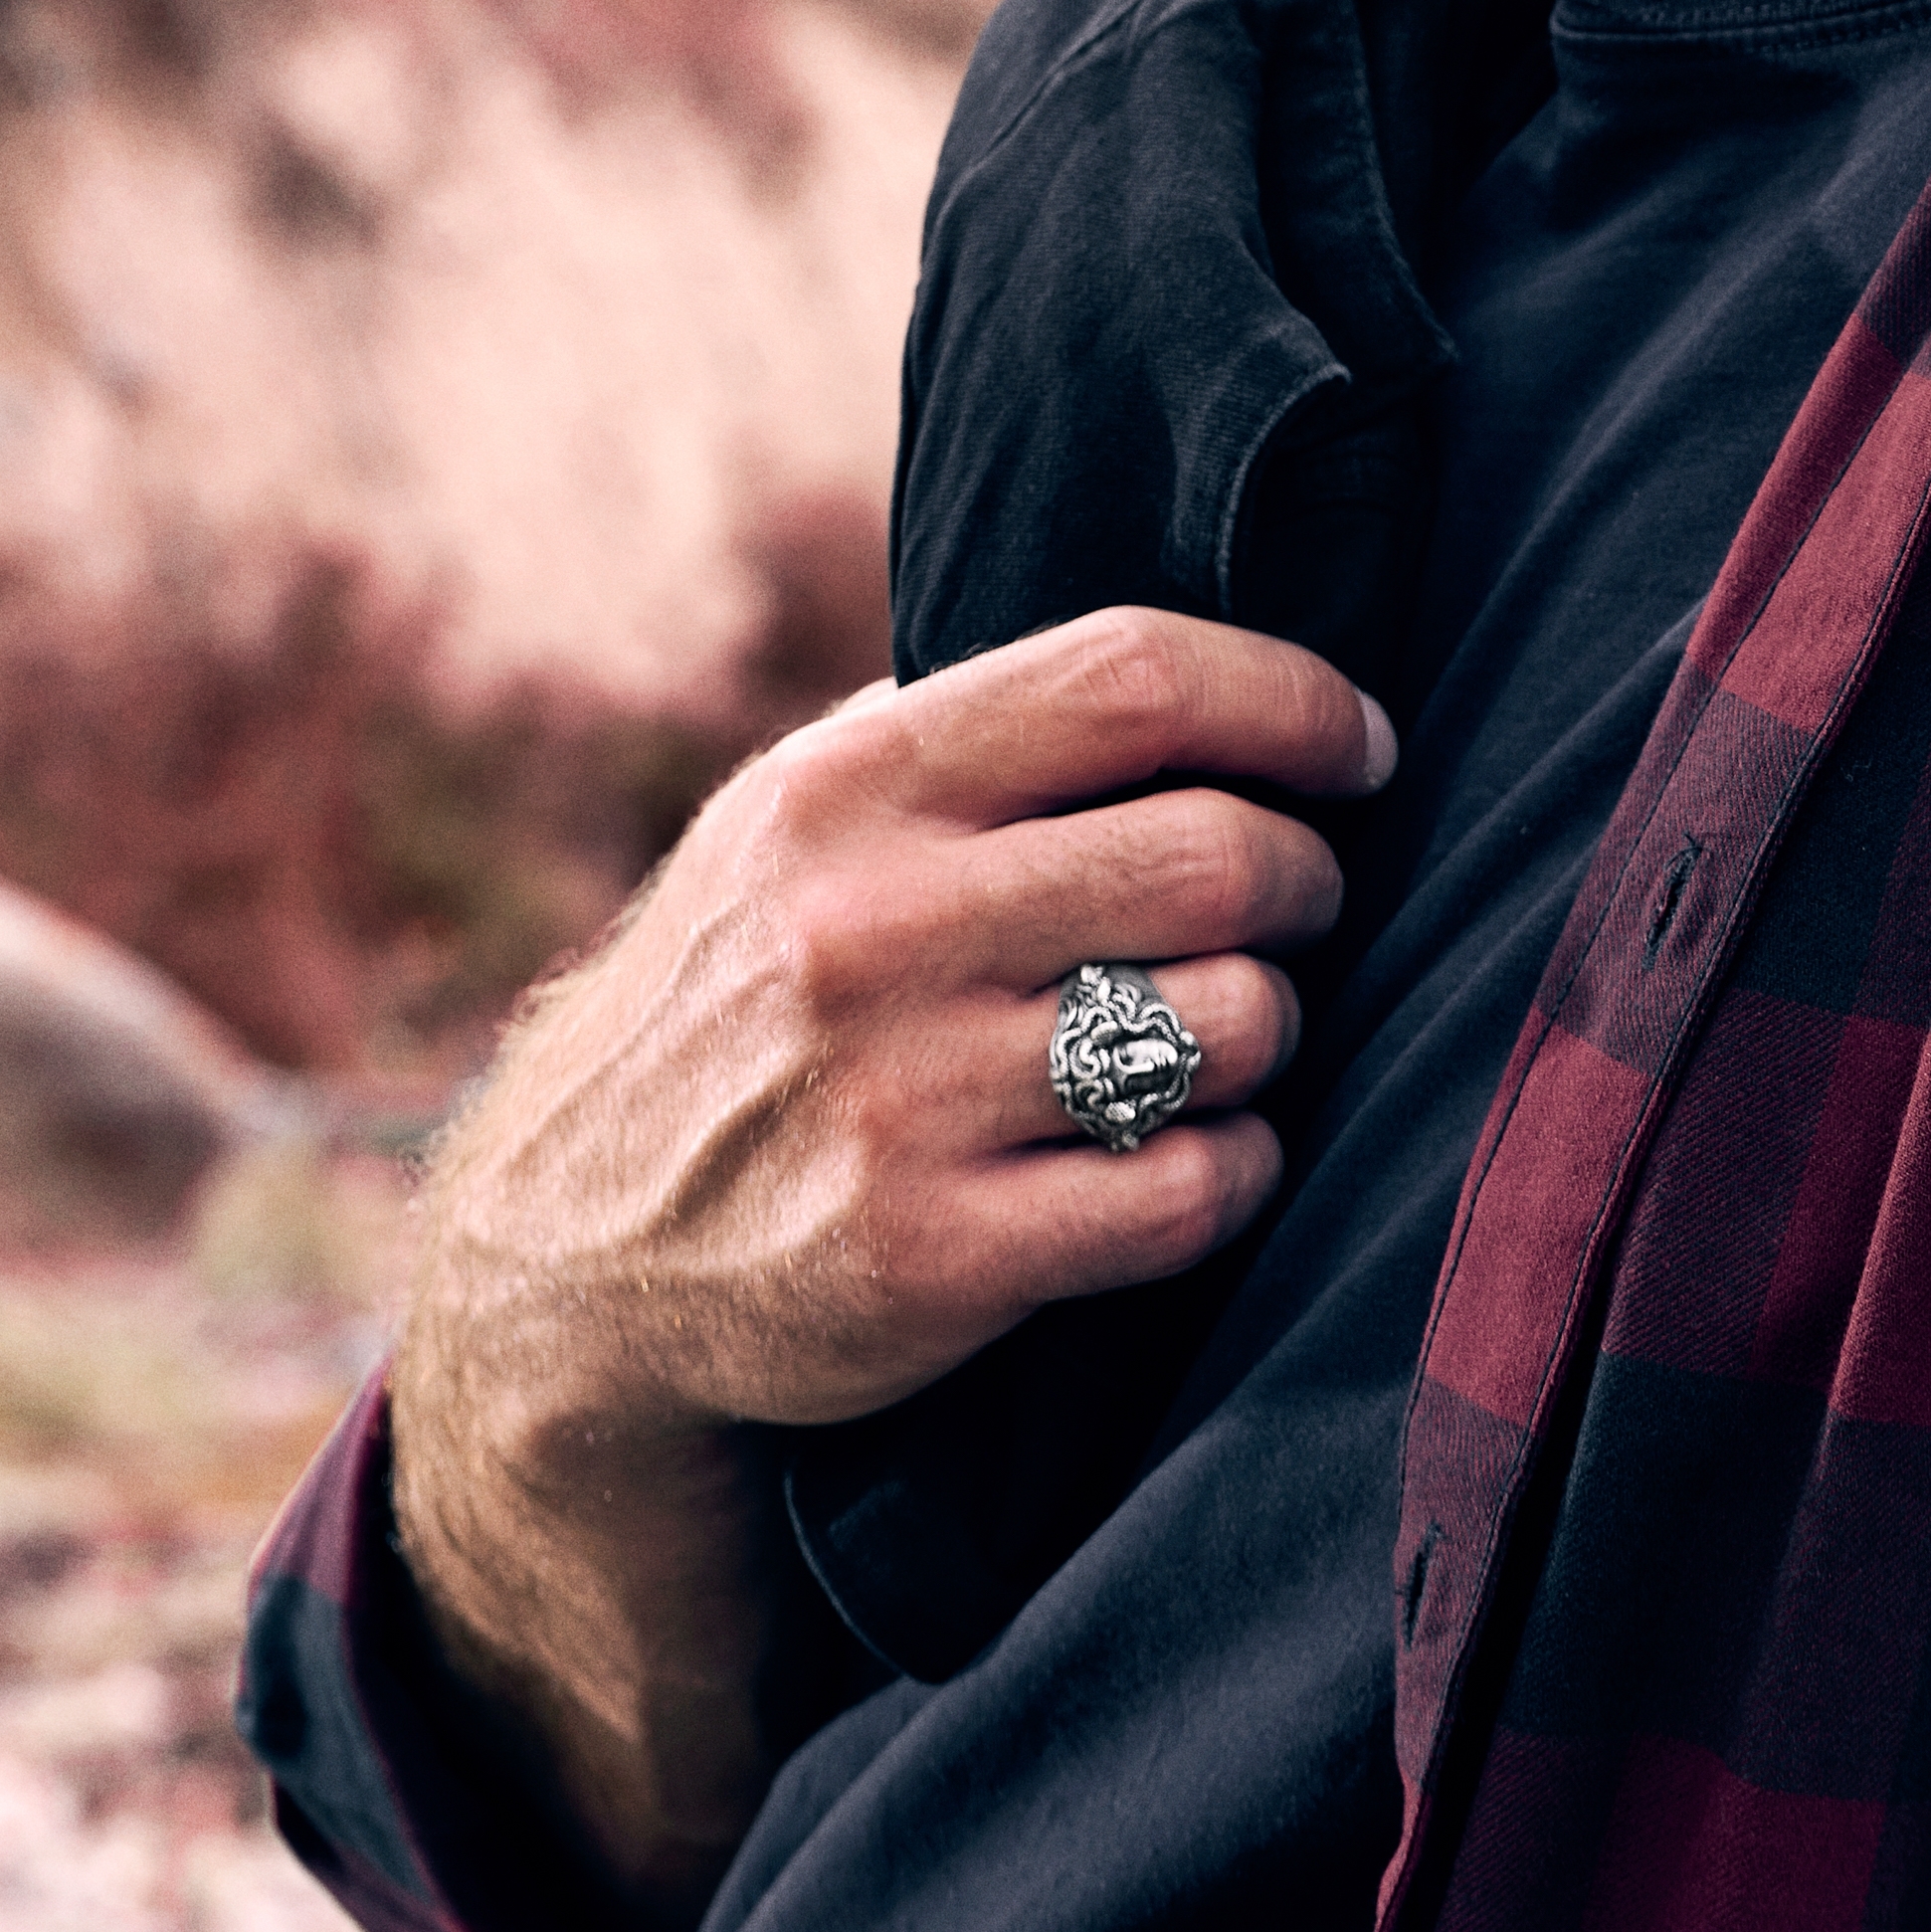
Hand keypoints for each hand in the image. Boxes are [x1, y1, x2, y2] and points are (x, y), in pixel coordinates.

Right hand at [386, 608, 1396, 1924]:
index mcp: (851, 787)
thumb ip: (967, 738)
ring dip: (1269, 1030)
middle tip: (1306, 903)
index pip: (1134, 677)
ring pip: (1232, 1023)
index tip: (1358, 749)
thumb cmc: (749, 998)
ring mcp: (899, 1098)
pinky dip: (1234, 1167)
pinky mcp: (934, 1256)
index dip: (1291, 702)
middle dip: (1309, 877)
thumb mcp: (795, 825)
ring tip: (1220, 1035)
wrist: (572, 1262)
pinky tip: (1195, 1154)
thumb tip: (1208, 669)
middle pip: (1218, 854)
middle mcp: (868, 928)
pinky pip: (1193, 1187)